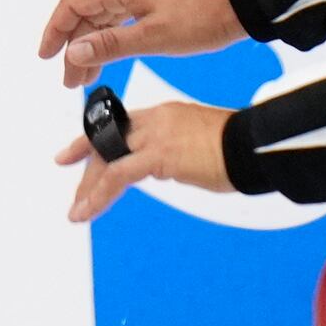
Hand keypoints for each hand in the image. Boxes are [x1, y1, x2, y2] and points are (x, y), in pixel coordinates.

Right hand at [39, 0, 243, 89]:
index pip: (73, 4)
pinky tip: (108, 56)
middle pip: (87, 11)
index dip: (55, 30)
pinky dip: (111, 36)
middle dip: (74, 46)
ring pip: (104, 15)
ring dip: (92, 44)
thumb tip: (72, 52)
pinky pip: (121, 14)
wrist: (244, 4)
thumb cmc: (203, 18)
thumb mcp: (153, 38)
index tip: (46, 56)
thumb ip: (109, 45)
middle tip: (70, 79)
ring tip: (86, 77)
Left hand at [57, 101, 232, 221]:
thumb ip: (174, 150)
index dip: (91, 140)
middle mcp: (155, 121)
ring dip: (89, 189)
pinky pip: (118, 176)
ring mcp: (155, 137)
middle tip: (73, 189)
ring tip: (78, 211)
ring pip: (107, 160)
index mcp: (164, 114)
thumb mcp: (198, 141)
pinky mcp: (159, 156)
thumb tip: (163, 167)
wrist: (254, 146)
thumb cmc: (238, 148)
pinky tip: (88, 211)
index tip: (71, 152)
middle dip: (86, 168)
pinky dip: (99, 195)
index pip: (119, 125)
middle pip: (107, 143)